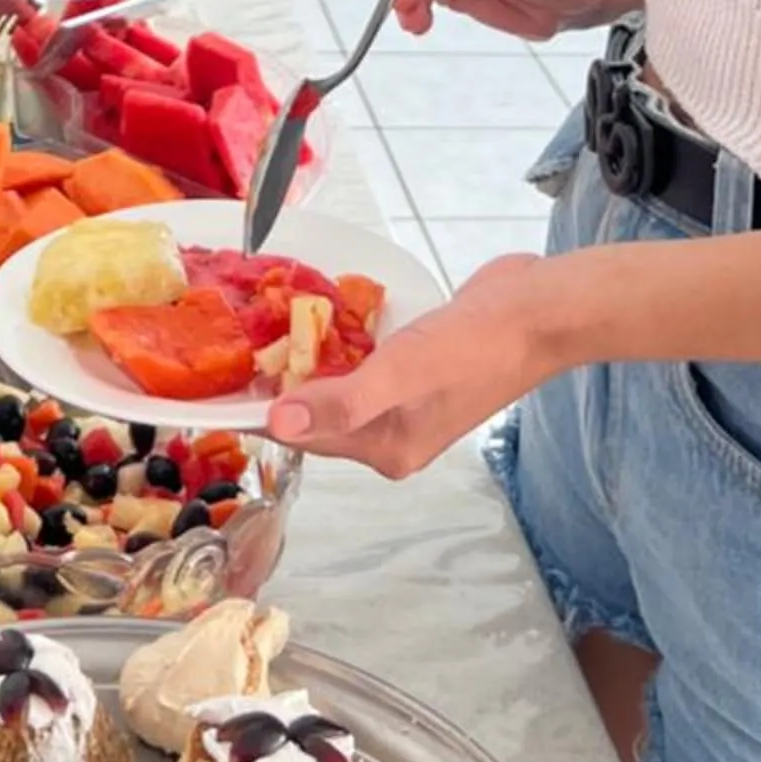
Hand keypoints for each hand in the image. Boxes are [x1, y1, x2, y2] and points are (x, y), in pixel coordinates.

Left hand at [266, 254, 571, 476]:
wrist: (540, 309)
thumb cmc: (477, 345)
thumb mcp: (404, 375)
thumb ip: (341, 402)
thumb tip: (276, 426)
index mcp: (389, 451)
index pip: (307, 436)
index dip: (263, 410)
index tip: (220, 379)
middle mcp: (395, 434)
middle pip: (319, 412)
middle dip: (281, 381)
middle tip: (236, 337)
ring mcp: (408, 398)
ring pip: (339, 383)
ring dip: (308, 359)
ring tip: (264, 318)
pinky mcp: (418, 363)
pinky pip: (363, 359)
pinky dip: (340, 342)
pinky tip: (319, 310)